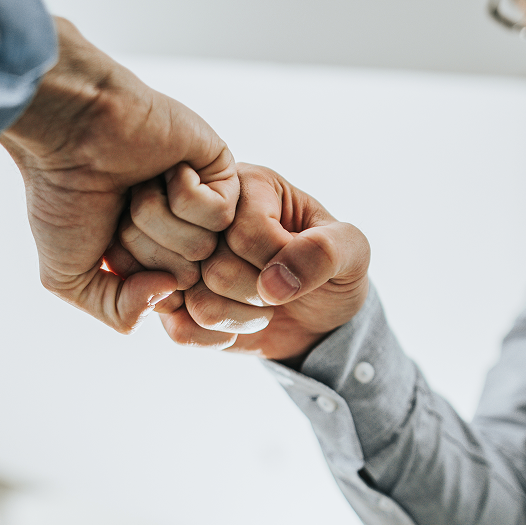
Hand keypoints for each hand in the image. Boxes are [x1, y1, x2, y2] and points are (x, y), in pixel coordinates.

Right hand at [0, 18, 237, 332]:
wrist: (70, 130)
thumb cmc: (63, 196)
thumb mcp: (69, 277)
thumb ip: (117, 313)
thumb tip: (169, 294)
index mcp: (150, 261)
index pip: (166, 306)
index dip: (131, 280)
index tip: (106, 244)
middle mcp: (181, 237)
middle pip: (185, 279)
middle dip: (143, 247)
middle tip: (120, 208)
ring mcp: (206, 206)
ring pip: (203, 248)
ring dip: (159, 218)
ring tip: (138, 185)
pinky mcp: (224, 173)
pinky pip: (220, 216)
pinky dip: (182, 195)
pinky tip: (165, 168)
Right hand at [152, 164, 369, 364]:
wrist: (319, 317)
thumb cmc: (334, 272)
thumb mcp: (353, 252)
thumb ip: (326, 251)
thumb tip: (274, 282)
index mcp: (248, 185)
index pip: (244, 231)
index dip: (278, 262)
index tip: (298, 263)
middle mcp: (204, 215)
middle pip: (212, 265)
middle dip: (259, 292)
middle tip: (279, 289)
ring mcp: (183, 259)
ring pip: (193, 298)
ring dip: (240, 317)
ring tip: (261, 306)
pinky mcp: (173, 299)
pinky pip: (180, 329)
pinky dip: (216, 339)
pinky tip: (237, 325)